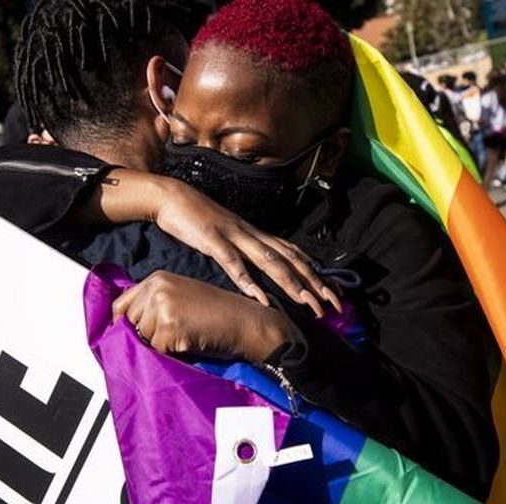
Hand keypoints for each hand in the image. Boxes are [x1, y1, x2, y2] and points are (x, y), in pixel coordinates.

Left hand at [113, 271, 294, 362]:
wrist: (247, 322)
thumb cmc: (218, 314)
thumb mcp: (181, 299)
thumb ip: (154, 305)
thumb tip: (124, 328)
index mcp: (157, 278)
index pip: (120, 304)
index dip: (125, 323)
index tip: (133, 336)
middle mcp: (156, 288)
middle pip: (128, 323)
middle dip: (144, 335)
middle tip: (172, 337)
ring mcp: (162, 305)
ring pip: (142, 338)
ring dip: (160, 345)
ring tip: (185, 337)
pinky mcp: (170, 326)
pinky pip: (157, 350)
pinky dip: (172, 353)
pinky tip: (191, 342)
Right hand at [153, 181, 338, 316]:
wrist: (171, 196)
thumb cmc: (199, 219)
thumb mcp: (229, 236)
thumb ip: (246, 252)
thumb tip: (261, 272)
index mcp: (257, 235)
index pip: (294, 255)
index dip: (316, 273)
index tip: (333, 292)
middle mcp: (252, 235)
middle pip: (290, 260)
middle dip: (314, 283)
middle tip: (333, 304)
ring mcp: (234, 237)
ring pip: (269, 261)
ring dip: (291, 283)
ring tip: (308, 303)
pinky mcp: (213, 241)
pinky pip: (234, 264)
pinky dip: (248, 282)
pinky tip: (261, 299)